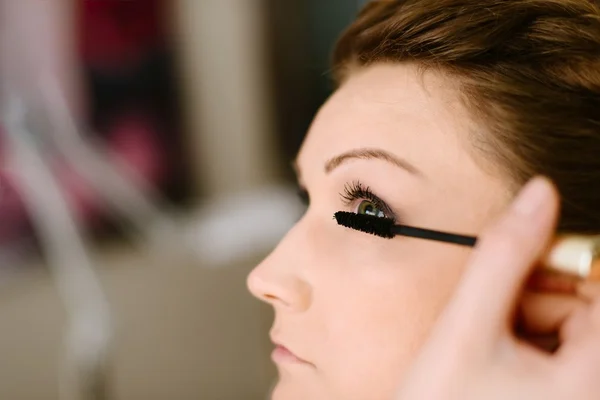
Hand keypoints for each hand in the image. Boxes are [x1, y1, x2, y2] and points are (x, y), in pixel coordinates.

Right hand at [394, 177, 599, 399]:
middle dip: (535, 301)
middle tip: (488, 326)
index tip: (515, 278)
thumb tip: (538, 194)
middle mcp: (593, 390)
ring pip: (567, 332)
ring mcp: (577, 394)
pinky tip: (491, 367)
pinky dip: (524, 346)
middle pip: (586, 310)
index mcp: (592, 381)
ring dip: (524, 323)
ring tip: (483, 353)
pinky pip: (555, 355)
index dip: (558, 271)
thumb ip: (503, 257)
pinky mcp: (558, 395)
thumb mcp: (465, 330)